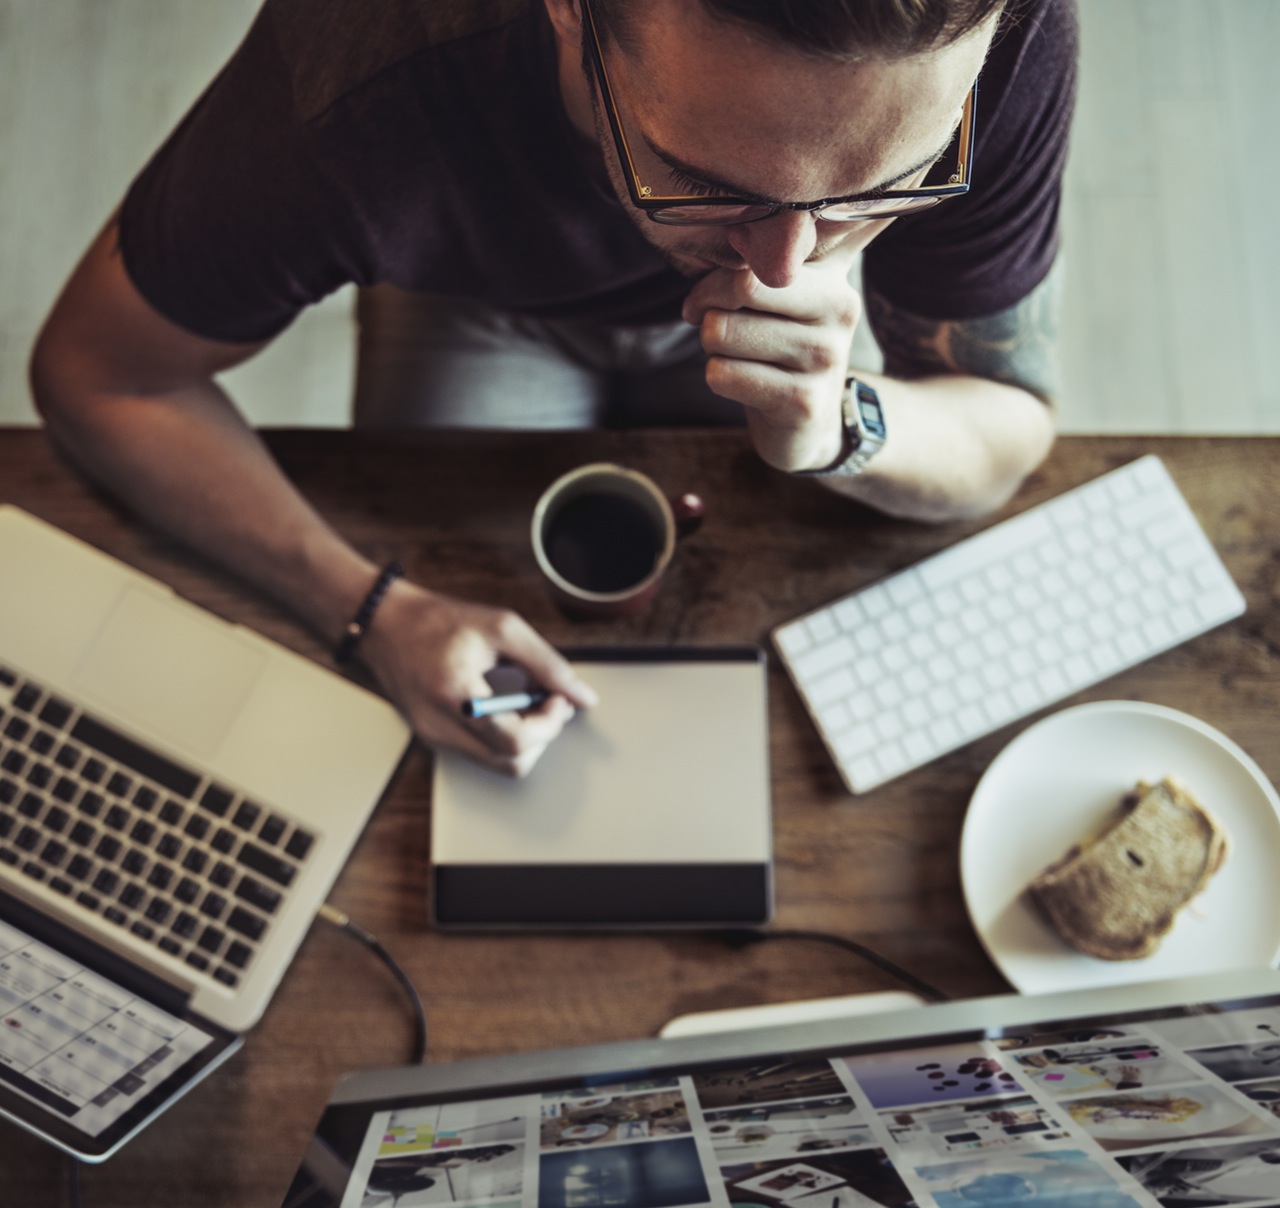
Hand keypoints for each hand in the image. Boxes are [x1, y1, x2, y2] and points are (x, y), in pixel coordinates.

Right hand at [358, 577, 596, 776]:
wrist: (384, 625)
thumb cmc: (437, 621)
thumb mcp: (501, 628)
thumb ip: (547, 664)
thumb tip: (582, 696)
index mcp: (455, 694)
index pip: (515, 741)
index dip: (549, 723)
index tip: (558, 697)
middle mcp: (441, 726)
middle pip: (512, 763)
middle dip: (543, 735)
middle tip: (548, 700)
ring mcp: (435, 738)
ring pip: (500, 765)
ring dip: (526, 738)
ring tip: (526, 701)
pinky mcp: (434, 739)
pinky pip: (482, 754)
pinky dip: (503, 736)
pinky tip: (504, 706)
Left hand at [682, 252, 861, 472]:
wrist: (809, 423)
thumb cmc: (782, 347)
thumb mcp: (786, 295)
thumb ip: (769, 254)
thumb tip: (732, 228)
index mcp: (834, 276)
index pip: (760, 256)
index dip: (717, 279)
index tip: (710, 295)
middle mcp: (841, 311)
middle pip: (740, 288)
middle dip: (709, 309)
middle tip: (714, 324)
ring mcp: (826, 359)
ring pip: (722, 332)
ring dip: (713, 347)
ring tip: (736, 355)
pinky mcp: (803, 403)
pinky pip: (722, 375)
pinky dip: (717, 377)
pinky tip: (743, 382)